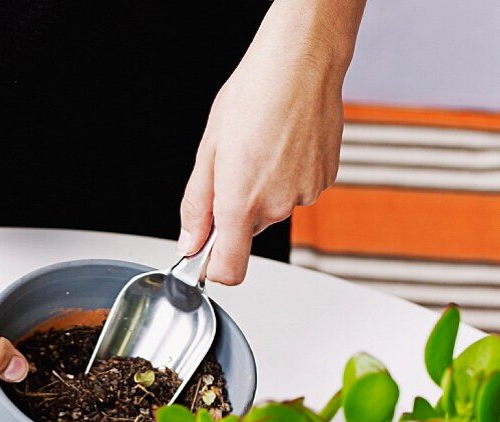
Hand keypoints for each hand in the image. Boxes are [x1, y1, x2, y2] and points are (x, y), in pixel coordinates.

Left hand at [178, 0, 357, 284]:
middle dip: (238, 207)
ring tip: (264, 146)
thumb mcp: (209, 151)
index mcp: (241, 203)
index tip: (206, 253)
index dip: (215, 268)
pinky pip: (297, 190)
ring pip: (274, 208)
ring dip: (265, 187)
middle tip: (237, 164)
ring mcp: (304, 195)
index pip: (230, 269)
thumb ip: (196, 205)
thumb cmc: (255, 94)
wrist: (302, 60)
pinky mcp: (324, 181)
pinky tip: (285, 144)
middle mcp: (276, 206)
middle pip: (249, 230)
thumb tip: (190, 241)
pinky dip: (288, 175)